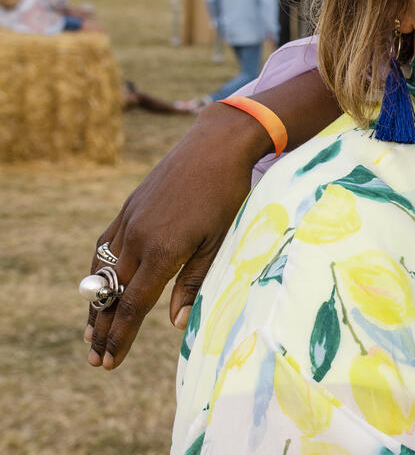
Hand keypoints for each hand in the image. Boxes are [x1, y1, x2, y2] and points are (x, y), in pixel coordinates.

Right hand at [86, 107, 263, 368]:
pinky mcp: (128, 209)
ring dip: (97, 303)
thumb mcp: (220, 243)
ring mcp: (129, 222)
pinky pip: (106, 246)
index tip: (108, 362)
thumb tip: (174, 323)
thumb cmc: (228, 196)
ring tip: (92, 331)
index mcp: (163, 252)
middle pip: (112, 295)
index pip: (133, 306)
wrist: (215, 147)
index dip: (119, 337)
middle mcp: (138, 239)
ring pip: (105, 273)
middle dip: (103, 329)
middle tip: (95, 359)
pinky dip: (100, 272)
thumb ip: (194, 283)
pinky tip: (101, 286)